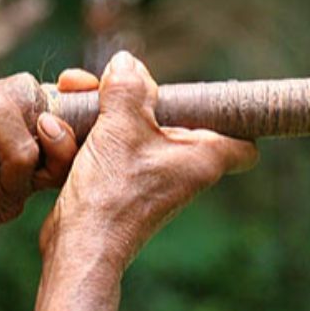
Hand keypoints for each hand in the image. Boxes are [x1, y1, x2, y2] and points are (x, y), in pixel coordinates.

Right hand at [42, 51, 256, 269]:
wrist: (78, 248)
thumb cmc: (110, 193)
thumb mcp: (120, 126)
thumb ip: (128, 87)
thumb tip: (127, 62)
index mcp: (202, 157)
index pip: (244, 142)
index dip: (231, 118)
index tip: (208, 99)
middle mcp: (184, 171)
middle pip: (174, 119)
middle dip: (137, 96)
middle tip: (108, 82)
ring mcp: (153, 180)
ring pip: (137, 131)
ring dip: (105, 111)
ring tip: (76, 94)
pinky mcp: (124, 187)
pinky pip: (114, 149)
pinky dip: (94, 136)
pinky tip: (66, 128)